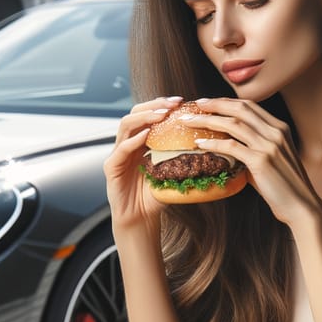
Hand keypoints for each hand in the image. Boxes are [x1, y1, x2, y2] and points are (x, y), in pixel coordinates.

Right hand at [103, 97, 182, 229]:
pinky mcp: (111, 167)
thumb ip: (182, 157)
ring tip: (161, 115)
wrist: (141, 220)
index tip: (181, 101)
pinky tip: (146, 135)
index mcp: (140, 142)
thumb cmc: (156, 197)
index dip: (162, 105)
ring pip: (126, 125)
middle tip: (173, 104)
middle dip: (154, 105)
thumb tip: (210, 144)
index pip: (148, 114)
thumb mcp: (172, 172)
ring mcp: (117, 154)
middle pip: (135, 113)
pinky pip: (121, 149)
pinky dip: (134, 140)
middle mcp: (127, 144)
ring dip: (144, 117)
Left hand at [184, 98, 321, 225]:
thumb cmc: (284, 187)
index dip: (226, 101)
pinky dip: (213, 144)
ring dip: (208, 120)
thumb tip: (229, 149)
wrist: (302, 206)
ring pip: (233, 124)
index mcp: (280, 128)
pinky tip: (199, 144)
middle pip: (240, 108)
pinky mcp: (261, 161)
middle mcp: (275, 132)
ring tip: (189, 121)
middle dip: (215, 104)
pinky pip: (231, 147)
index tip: (208, 102)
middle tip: (195, 104)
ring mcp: (269, 145)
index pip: (249, 106)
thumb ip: (254, 150)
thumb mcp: (273, 159)